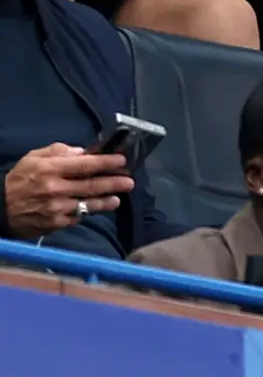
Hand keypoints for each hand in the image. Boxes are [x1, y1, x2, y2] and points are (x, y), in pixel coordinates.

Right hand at [4, 143, 132, 238]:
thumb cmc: (19, 179)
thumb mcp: (33, 158)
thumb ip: (59, 152)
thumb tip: (83, 152)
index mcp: (50, 169)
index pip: (85, 165)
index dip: (106, 162)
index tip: (122, 160)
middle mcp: (55, 189)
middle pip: (92, 185)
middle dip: (114, 183)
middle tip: (129, 181)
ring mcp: (57, 208)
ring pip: (89, 204)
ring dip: (107, 201)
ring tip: (118, 198)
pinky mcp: (56, 224)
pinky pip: (78, 217)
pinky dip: (87, 212)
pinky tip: (95, 208)